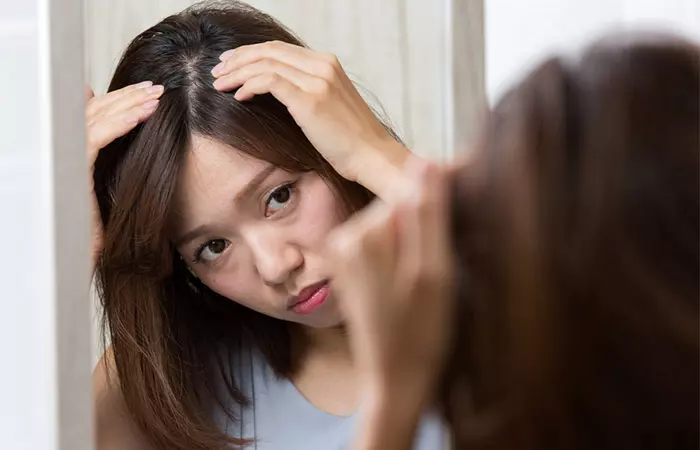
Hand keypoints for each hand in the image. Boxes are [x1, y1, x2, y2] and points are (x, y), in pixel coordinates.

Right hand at [85, 81, 163, 265]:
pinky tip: (142, 115)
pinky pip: (95, 139)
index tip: (147, 95)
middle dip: (127, 97)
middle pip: (95, 113)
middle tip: (155, 88)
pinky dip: (119, 123)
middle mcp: (67, 154)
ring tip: (154, 96)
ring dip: (127, 104)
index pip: (96, 119)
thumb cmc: (96, 233)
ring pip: (95, 119)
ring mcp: (66, 161)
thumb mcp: (111, 194)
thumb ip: (119, 169)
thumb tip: (134, 147)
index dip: (120, 103)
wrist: (76, 259)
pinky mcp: (71, 172)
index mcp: (77, 157)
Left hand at [211, 41, 410, 199]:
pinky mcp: (310, 99)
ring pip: (265, 64)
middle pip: (269, 51)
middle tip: (217, 70)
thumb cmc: (352, 141)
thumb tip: (279, 92)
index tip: (232, 62)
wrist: (373, 156)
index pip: (280, 49)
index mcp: (328, 64)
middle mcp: (323, 66)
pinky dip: (249, 85)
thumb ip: (309, 91)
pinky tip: (239, 96)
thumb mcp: (331, 107)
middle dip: (238, 58)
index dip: (251, 53)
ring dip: (237, 72)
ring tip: (219, 83)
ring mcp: (318, 81)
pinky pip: (269, 82)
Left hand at [327, 159, 454, 397]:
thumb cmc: (419, 336)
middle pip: (402, 206)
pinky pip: (386, 243)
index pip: (412, 191)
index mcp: (364, 235)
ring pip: (396, 224)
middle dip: (431, 219)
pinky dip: (408, 251)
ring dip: (421, 236)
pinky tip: (422, 276)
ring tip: (439, 269)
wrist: (393, 384)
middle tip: (456, 250)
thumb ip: (428, 214)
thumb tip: (426, 161)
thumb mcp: (433, 273)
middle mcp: (347, 237)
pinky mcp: (351, 267)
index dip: (446, 193)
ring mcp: (346, 253)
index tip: (474, 198)